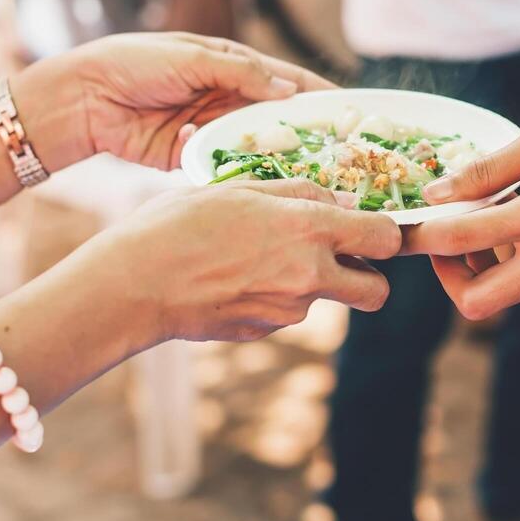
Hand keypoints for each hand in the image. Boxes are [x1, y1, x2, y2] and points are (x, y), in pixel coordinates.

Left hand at [24, 33, 333, 171]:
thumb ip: (240, 73)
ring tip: (309, 177)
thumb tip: (287, 91)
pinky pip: (224, 167)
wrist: (84, 96)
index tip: (351, 113)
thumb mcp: (192, 58)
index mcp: (232, 65)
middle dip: (306, 136)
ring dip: (276, 159)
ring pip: (255, 147)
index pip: (286, 81)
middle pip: (277, 119)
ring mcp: (210, 129)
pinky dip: (238, 174)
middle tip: (339, 156)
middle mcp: (227, 98)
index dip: (318, 96)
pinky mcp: (190, 156)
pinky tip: (260, 184)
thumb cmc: (136, 62)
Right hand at [67, 179, 402, 343]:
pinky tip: (235, 278)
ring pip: (326, 299)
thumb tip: (337, 200)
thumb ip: (295, 192)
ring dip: (311, 282)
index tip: (369, 227)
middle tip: (341, 256)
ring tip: (260, 258)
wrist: (134, 285)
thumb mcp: (237, 188)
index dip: (385, 233)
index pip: (385, 237)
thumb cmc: (179, 225)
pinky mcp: (264, 332)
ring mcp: (288, 310)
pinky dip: (273, 296)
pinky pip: (286, 312)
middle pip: (377, 290)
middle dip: (369, 276)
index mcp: (307, 228)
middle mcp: (309, 274)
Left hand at [404, 108, 519, 318]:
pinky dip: (505, 264)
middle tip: (443, 233)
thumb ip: (491, 167)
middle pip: (475, 302)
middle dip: (445, 274)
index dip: (419, 236)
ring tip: (479, 219)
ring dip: (475, 271)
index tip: (400, 222)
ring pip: (501, 298)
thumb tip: (437, 191)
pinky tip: (510, 222)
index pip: (461, 242)